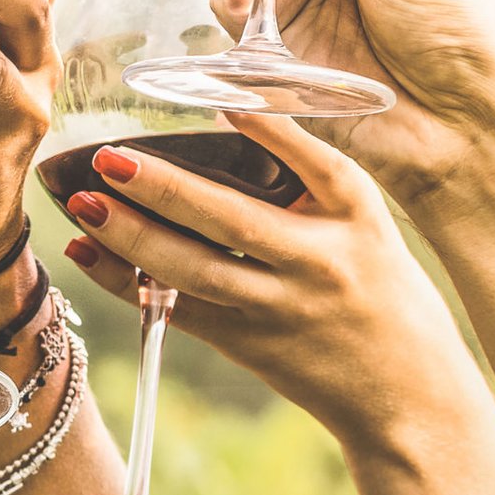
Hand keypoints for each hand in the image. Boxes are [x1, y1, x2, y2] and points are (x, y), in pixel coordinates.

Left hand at [61, 114, 470, 451]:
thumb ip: (309, 176)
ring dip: (132, 238)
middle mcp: (318, 263)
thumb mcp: (366, 223)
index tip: (225, 96)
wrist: (410, 398)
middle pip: (232, 222)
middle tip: (110, 157)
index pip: (317, 164)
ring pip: (194, 272)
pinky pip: (177, 309)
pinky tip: (86, 249)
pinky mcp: (247, 345)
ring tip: (84, 202)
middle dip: (165, 189)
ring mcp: (279, 309)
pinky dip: (126, 282)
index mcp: (356, 218)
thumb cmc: (382, 290)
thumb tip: (229, 111)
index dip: (272, 130)